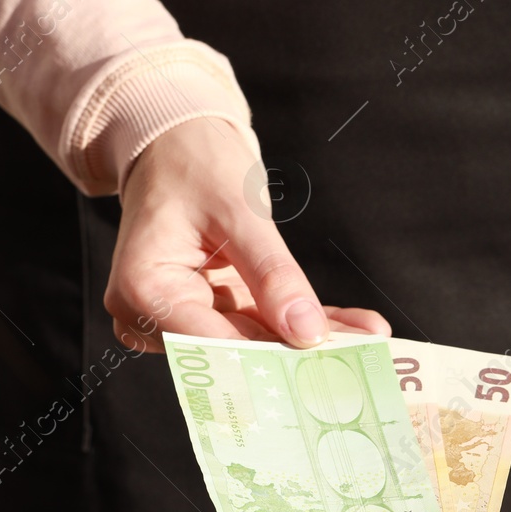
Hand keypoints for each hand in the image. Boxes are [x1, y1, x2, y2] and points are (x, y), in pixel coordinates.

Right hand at [108, 118, 389, 350]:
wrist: (175, 146)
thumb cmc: (193, 163)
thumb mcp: (238, 209)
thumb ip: (272, 274)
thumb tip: (308, 334)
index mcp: (143, 289)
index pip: (209, 342)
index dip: (269, 358)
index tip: (326, 365)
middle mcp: (150, 315)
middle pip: (232, 349)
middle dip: (298, 351)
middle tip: (363, 355)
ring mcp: (177, 317)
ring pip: (252, 341)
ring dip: (308, 339)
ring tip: (367, 338)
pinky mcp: (206, 313)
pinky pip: (257, 325)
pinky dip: (300, 322)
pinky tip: (351, 328)